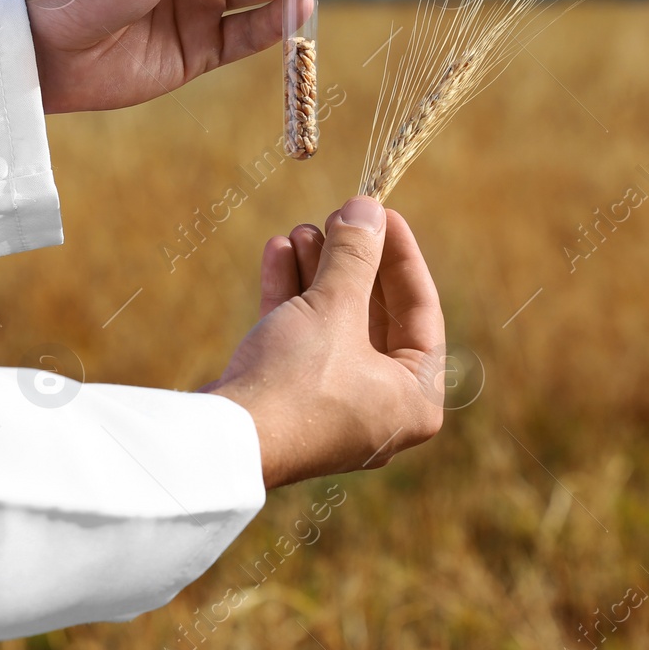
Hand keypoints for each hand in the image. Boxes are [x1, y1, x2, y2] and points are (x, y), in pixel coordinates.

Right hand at [204, 197, 445, 489]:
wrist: (227, 442)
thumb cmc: (297, 380)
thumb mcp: (334, 307)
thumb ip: (356, 254)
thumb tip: (367, 208)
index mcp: (415, 398)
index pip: (422, 311)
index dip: (401, 255)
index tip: (384, 213)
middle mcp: (380, 408)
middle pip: (374, 315)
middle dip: (350, 262)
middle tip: (337, 217)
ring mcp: (332, 407)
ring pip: (333, 325)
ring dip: (317, 272)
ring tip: (300, 229)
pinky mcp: (289, 401)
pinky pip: (300, 340)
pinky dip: (290, 297)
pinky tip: (278, 252)